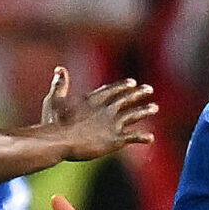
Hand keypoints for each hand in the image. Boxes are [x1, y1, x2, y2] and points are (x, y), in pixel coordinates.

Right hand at [39, 68, 158, 160]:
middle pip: (125, 99)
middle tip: (149, 89)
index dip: (122, 86)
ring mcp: (112, 124)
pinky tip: (151, 138)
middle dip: (138, 93)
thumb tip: (60, 69)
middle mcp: (106, 109)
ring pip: (133, 115)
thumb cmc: (54, 122)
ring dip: (144, 111)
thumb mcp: (54, 100)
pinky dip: (142, 137)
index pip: (111, 90)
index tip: (132, 82)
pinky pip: (133, 137)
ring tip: (154, 107)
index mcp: (92, 99)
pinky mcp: (115, 140)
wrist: (60, 140)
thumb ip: (60, 84)